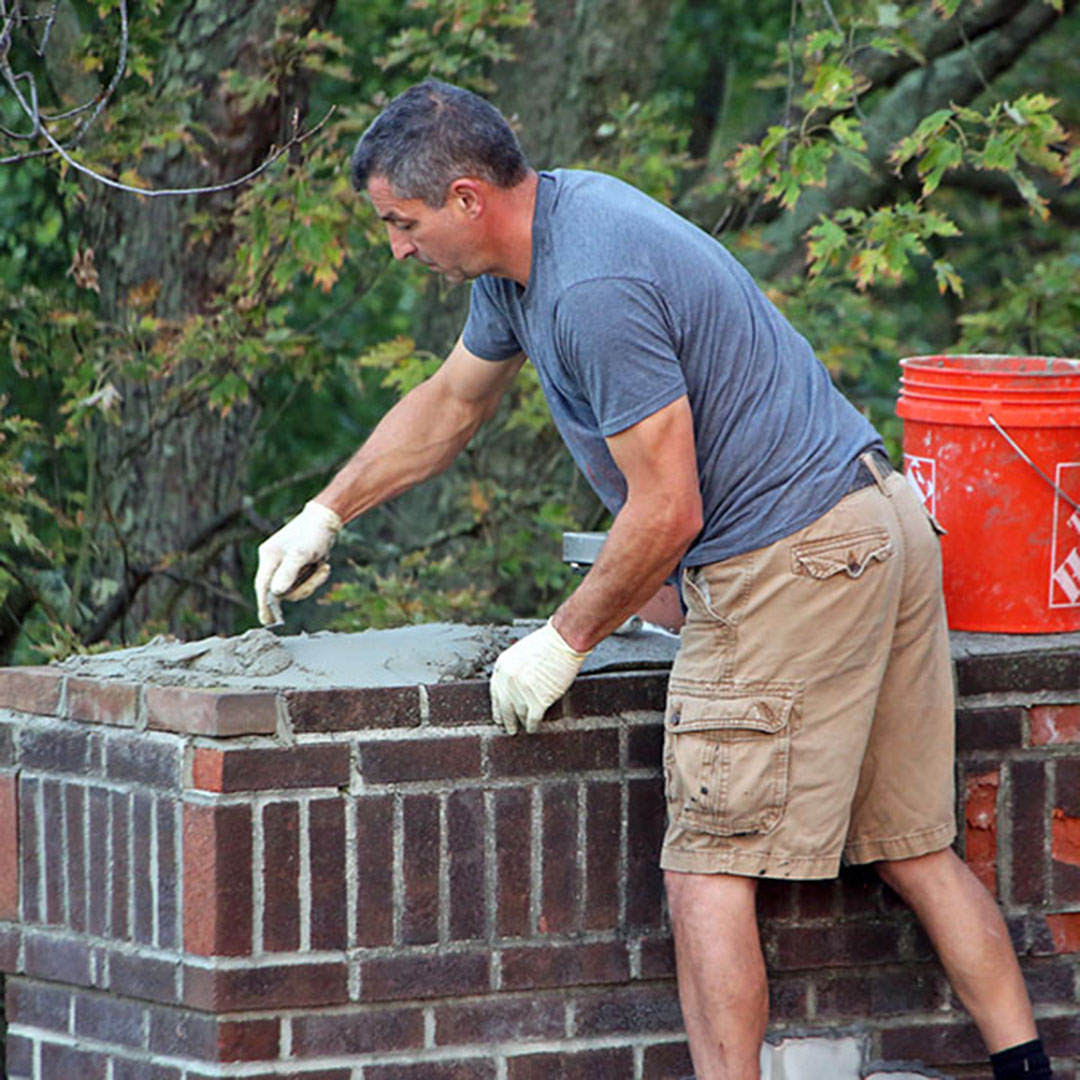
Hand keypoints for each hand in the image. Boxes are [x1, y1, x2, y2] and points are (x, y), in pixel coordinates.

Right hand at [254, 501, 341, 625]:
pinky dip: (314, 578)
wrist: (325, 519)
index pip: (263, 586)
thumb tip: (275, 593)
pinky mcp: (296, 567)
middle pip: (281, 590)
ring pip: (294, 588)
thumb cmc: (313, 533)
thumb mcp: (302, 553)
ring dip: (312, 581)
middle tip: (321, 574)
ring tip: (324, 566)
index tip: (267, 622)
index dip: (264, 605)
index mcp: (269, 557)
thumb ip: (289, 573)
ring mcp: (284, 565)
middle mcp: (273, 562)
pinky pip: (302, 582)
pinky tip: (323, 566)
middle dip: (303, 587)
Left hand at [490, 620, 590, 734]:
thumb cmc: (548, 643)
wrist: (563, 641)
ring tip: (525, 727)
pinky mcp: (537, 700)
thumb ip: (514, 669)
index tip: (499, 716)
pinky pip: (532, 718)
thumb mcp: (521, 653)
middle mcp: (508, 680)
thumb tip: (514, 688)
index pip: (495, 692)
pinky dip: (533, 725)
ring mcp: (521, 691)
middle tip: (509, 729)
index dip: (497, 707)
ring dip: (522, 722)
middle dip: (507, 720)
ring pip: (519, 714)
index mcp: (502, 666)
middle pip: (505, 707)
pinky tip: (534, 728)